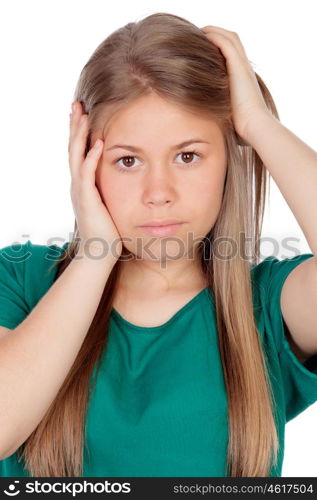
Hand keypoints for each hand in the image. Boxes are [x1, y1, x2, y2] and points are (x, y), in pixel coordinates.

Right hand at [68, 101, 122, 260]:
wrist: (99, 252)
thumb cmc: (108, 230)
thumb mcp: (109, 203)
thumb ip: (110, 189)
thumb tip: (125, 178)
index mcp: (83, 184)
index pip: (79, 152)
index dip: (80, 133)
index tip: (84, 114)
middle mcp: (78, 184)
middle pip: (73, 148)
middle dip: (75, 126)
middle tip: (76, 104)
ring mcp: (80, 191)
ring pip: (76, 156)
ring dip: (79, 135)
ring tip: (82, 114)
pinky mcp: (86, 199)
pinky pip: (87, 174)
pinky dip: (91, 158)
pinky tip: (97, 143)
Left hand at [200, 25, 270, 144]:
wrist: (254, 127)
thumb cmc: (242, 131)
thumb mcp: (228, 120)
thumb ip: (219, 116)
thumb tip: (208, 130)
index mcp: (241, 80)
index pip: (230, 55)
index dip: (216, 49)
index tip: (198, 52)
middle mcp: (243, 70)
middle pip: (231, 41)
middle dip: (214, 36)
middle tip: (195, 38)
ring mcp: (242, 67)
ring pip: (229, 37)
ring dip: (212, 32)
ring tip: (195, 33)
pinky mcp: (238, 67)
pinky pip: (226, 43)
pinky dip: (214, 36)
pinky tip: (200, 36)